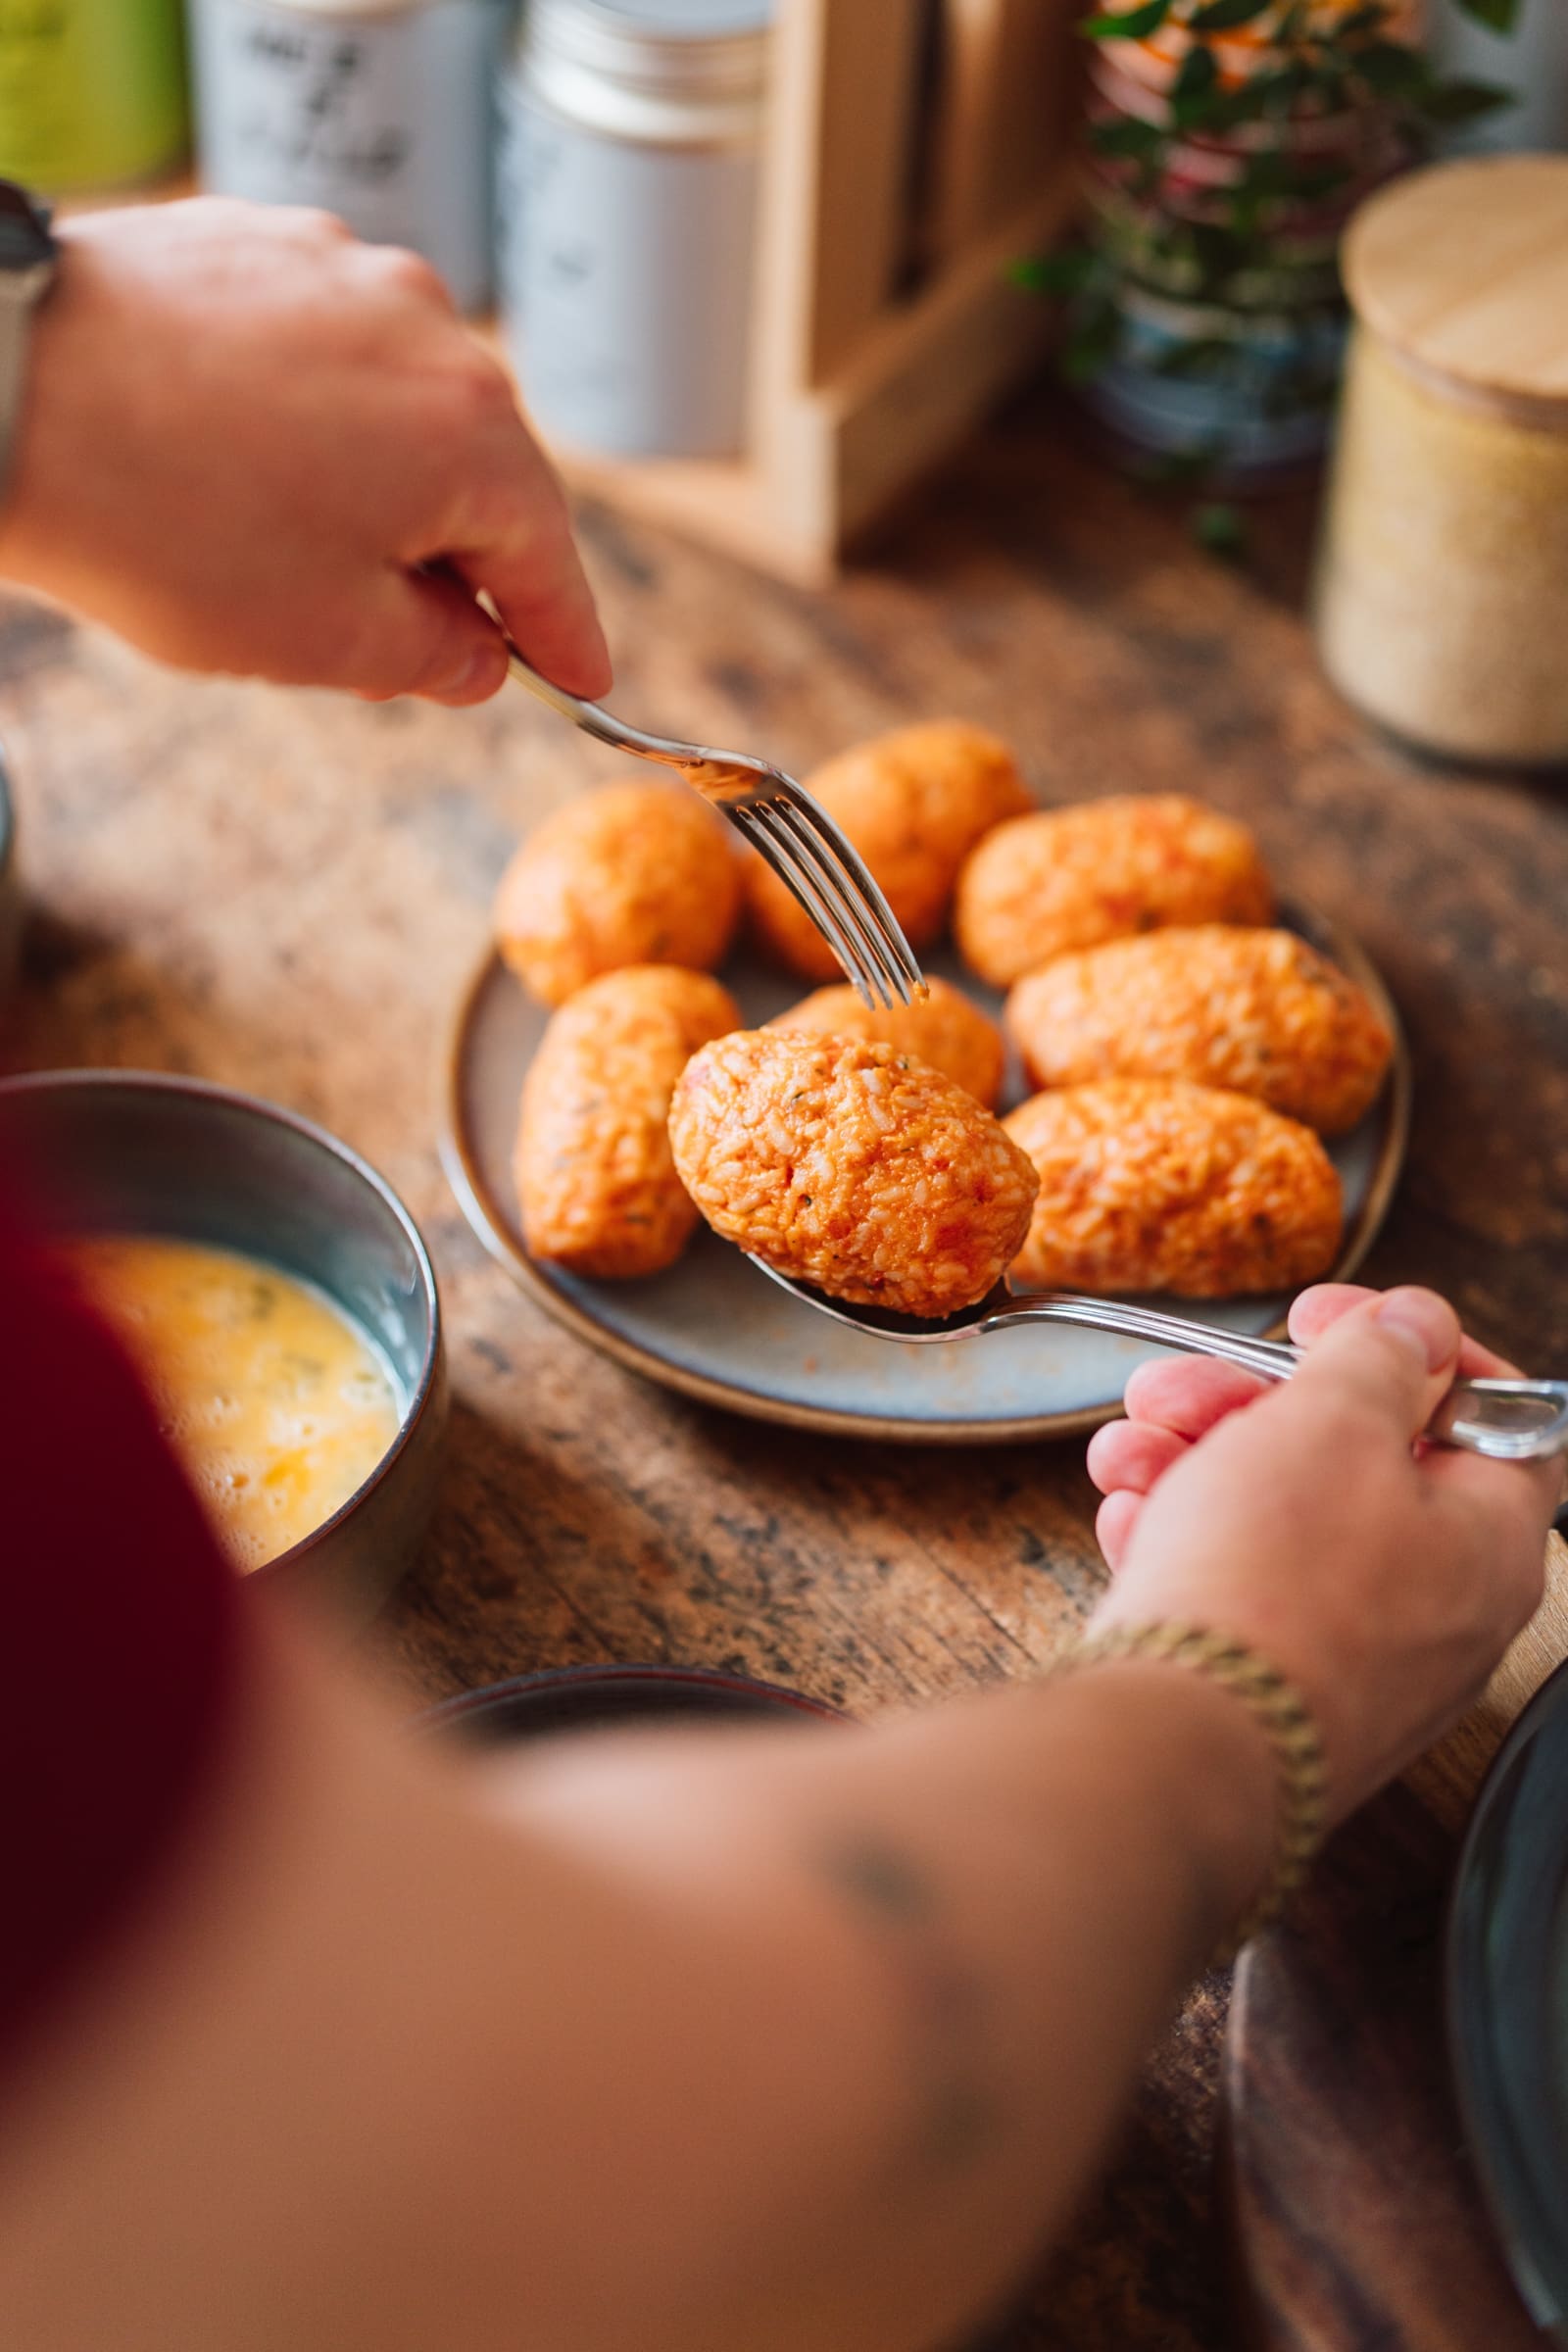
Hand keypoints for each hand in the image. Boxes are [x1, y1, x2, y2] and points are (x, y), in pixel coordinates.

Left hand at [0, 199, 610, 705]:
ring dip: (364, 488)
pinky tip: (231, 468)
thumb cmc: (171, 524)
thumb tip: (476, 655)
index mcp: (473, 434)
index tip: (581, 683)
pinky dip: (297, 419)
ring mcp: (339, 269)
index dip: (564, 640)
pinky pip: (313, 352)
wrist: (4, 386)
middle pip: (475, 476)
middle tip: (395, 646)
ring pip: (392, 411)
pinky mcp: (256, 240)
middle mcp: (428, 330)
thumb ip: (433, 658)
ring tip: (277, 551)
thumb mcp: (329, 640)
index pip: (547, 563)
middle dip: (443, 565)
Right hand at [1086, 1284, 1562, 1821]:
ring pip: (1283, 1523)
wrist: (1181, 1745)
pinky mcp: (1275, 1694)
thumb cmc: (1271, 1588)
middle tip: (1191, 1382)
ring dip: (1199, 1463)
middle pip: (1363, 1462)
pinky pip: (1238, 1592)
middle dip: (1258, 1404)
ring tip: (1129, 1449)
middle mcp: (1441, 1608)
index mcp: (1492, 1538)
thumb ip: (1379, 1356)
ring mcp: (1357, 1659)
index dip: (1421, 1349)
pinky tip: (1130, 1520)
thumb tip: (1416, 1324)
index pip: (1499, 1416)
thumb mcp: (1330, 1421)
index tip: (1339, 1322)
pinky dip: (1182, 1543)